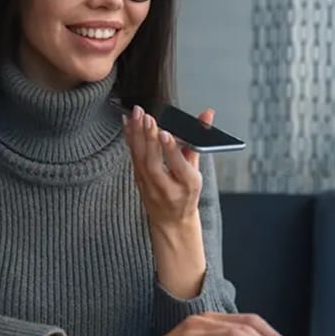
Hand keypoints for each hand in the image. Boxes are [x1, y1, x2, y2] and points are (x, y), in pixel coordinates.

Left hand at [124, 105, 214, 228]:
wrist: (171, 220)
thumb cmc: (187, 194)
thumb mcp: (198, 170)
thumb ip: (199, 141)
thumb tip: (206, 115)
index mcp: (187, 185)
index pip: (178, 166)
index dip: (171, 149)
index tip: (165, 133)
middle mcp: (166, 187)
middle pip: (154, 162)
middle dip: (150, 138)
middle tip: (147, 117)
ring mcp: (149, 186)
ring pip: (140, 159)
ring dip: (137, 135)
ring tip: (136, 115)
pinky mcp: (138, 181)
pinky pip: (133, 158)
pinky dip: (130, 139)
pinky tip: (128, 124)